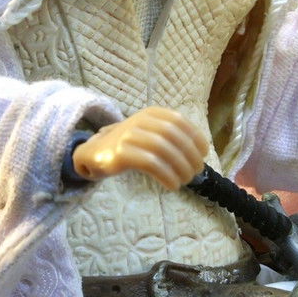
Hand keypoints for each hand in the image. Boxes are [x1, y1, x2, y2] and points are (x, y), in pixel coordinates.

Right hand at [70, 106, 208, 190]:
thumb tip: (197, 155)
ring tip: (186, 180)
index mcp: (149, 113)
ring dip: (180, 166)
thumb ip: (170, 138)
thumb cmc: (128, 146)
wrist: (93, 154)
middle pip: (172, 135)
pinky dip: (166, 174)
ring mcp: (128, 135)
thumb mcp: (149, 134)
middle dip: (189, 154)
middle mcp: (139, 120)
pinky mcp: (120, 153)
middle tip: (196, 171)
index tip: (203, 153)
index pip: (178, 121)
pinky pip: (150, 163)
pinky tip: (172, 185)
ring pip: (163, 148)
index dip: (195, 136)